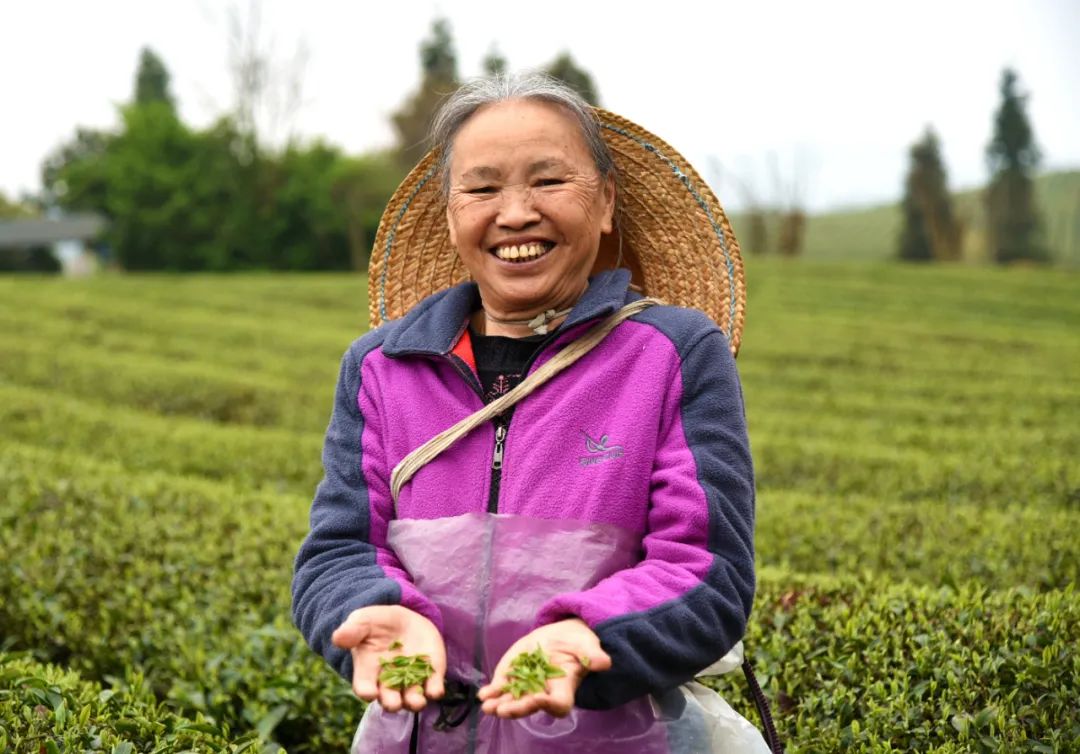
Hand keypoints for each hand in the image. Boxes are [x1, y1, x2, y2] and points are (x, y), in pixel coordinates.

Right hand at [331, 605, 445, 712]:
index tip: (369, 693)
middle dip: (392, 702)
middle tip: (394, 702)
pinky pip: (433, 687)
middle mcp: (389, 683)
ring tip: (417, 701)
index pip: (364, 687)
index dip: (366, 691)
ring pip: (412, 699)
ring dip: (414, 702)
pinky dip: (435, 690)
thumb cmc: (377, 624)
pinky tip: (436, 690)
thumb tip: (337, 638)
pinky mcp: (431, 675)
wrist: (404, 620)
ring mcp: (411, 681)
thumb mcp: (364, 621)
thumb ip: (353, 630)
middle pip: (389, 699)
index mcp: (368, 672)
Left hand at [477, 618, 610, 718]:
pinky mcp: (513, 677)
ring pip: (513, 700)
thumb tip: (604, 662)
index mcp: (564, 687)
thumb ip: (592, 654)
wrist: (560, 636)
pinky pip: (501, 689)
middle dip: (517, 708)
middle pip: (531, 705)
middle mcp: (544, 692)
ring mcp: (526, 686)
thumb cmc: (577, 643)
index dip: (549, 704)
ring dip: (499, 705)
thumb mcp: (586, 644)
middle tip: (503, 709)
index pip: (558, 704)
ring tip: (487, 706)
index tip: (539, 698)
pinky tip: (483, 694)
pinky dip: (492, 692)